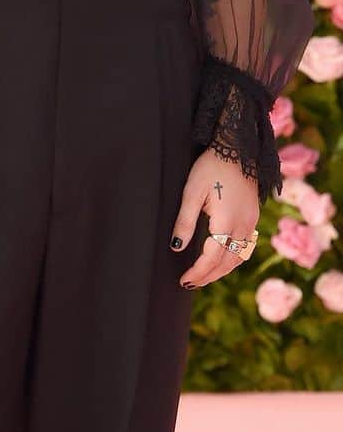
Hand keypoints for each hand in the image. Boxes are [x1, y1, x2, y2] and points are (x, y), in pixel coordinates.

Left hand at [171, 152, 259, 288]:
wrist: (238, 148)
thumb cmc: (211, 167)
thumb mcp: (192, 191)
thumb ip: (185, 221)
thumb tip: (176, 247)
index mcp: (227, 221)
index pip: (212, 257)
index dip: (198, 272)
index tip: (184, 280)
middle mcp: (243, 226)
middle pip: (227, 262)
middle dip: (208, 276)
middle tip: (190, 283)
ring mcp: (252, 222)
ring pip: (239, 257)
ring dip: (222, 270)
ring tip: (204, 276)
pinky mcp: (254, 216)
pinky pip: (246, 247)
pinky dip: (233, 258)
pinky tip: (222, 259)